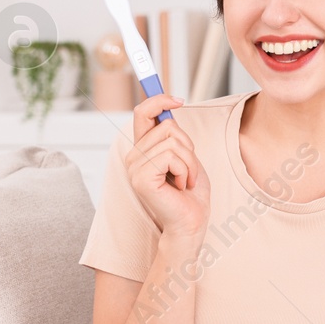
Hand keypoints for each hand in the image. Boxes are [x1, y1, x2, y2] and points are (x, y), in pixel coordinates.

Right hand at [125, 94, 209, 241]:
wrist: (190, 224)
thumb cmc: (190, 194)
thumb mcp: (185, 156)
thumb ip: (174, 134)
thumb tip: (171, 104)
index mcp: (143, 149)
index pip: (142, 113)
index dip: (158, 100)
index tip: (179, 100)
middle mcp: (134, 156)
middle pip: (167, 125)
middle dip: (188, 146)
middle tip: (188, 170)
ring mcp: (135, 167)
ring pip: (172, 141)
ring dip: (189, 162)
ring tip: (185, 180)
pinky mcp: (141, 178)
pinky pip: (171, 156)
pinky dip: (185, 170)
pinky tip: (181, 186)